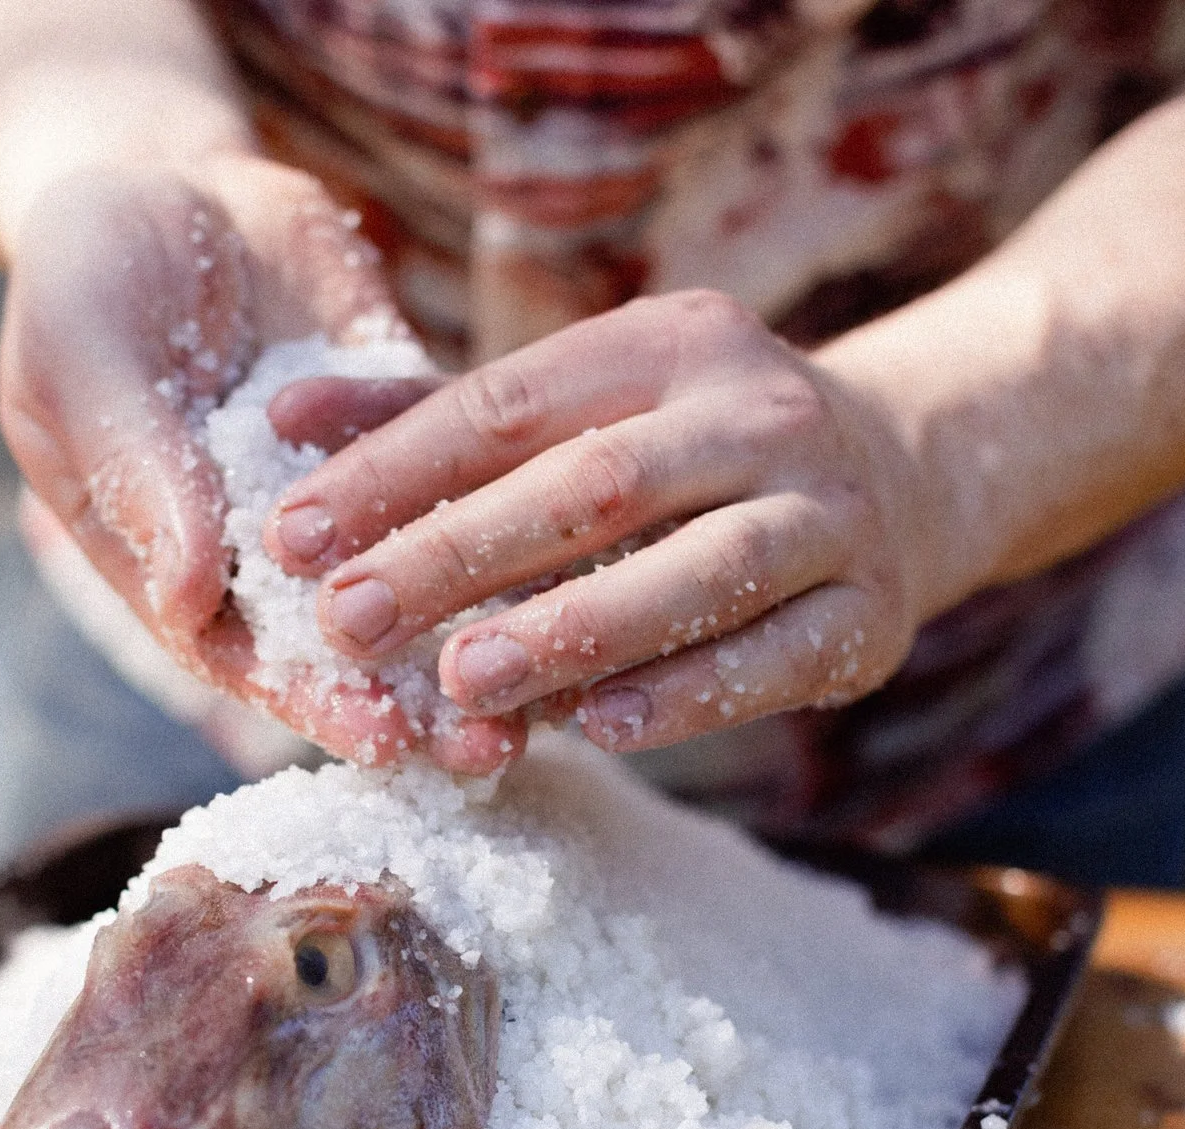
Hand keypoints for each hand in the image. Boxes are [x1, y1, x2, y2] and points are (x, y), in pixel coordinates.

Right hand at [0, 154, 525, 771]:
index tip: (382, 737)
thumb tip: (186, 596)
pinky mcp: (417, 431)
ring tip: (559, 685)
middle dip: (422, 703)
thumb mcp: (86, 362)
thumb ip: (137, 474)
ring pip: (428, 581)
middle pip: (353, 650)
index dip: (316, 703)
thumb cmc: (86, 276)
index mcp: (178, 566)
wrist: (165, 177)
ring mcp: (354, 499)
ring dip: (488, 634)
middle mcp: (272, 556)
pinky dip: (524, 517)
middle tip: (492, 745)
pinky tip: (590, 557)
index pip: (251, 660)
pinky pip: (476, 479)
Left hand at [262, 290, 954, 751]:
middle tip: (352, 621)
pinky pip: (771, 660)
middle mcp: (759, 410)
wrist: (905, 473)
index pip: (509, 404)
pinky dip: (681, 695)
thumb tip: (279, 426)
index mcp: (668, 342)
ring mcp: (828, 511)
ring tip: (463, 681)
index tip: (294, 537)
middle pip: (594, 484)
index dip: (394, 470)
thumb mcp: (579, 406)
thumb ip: (432, 420)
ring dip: (572, 631)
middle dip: (459, 555)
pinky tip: (594, 728)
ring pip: (693, 573)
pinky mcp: (870, 613)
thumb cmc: (686, 449)